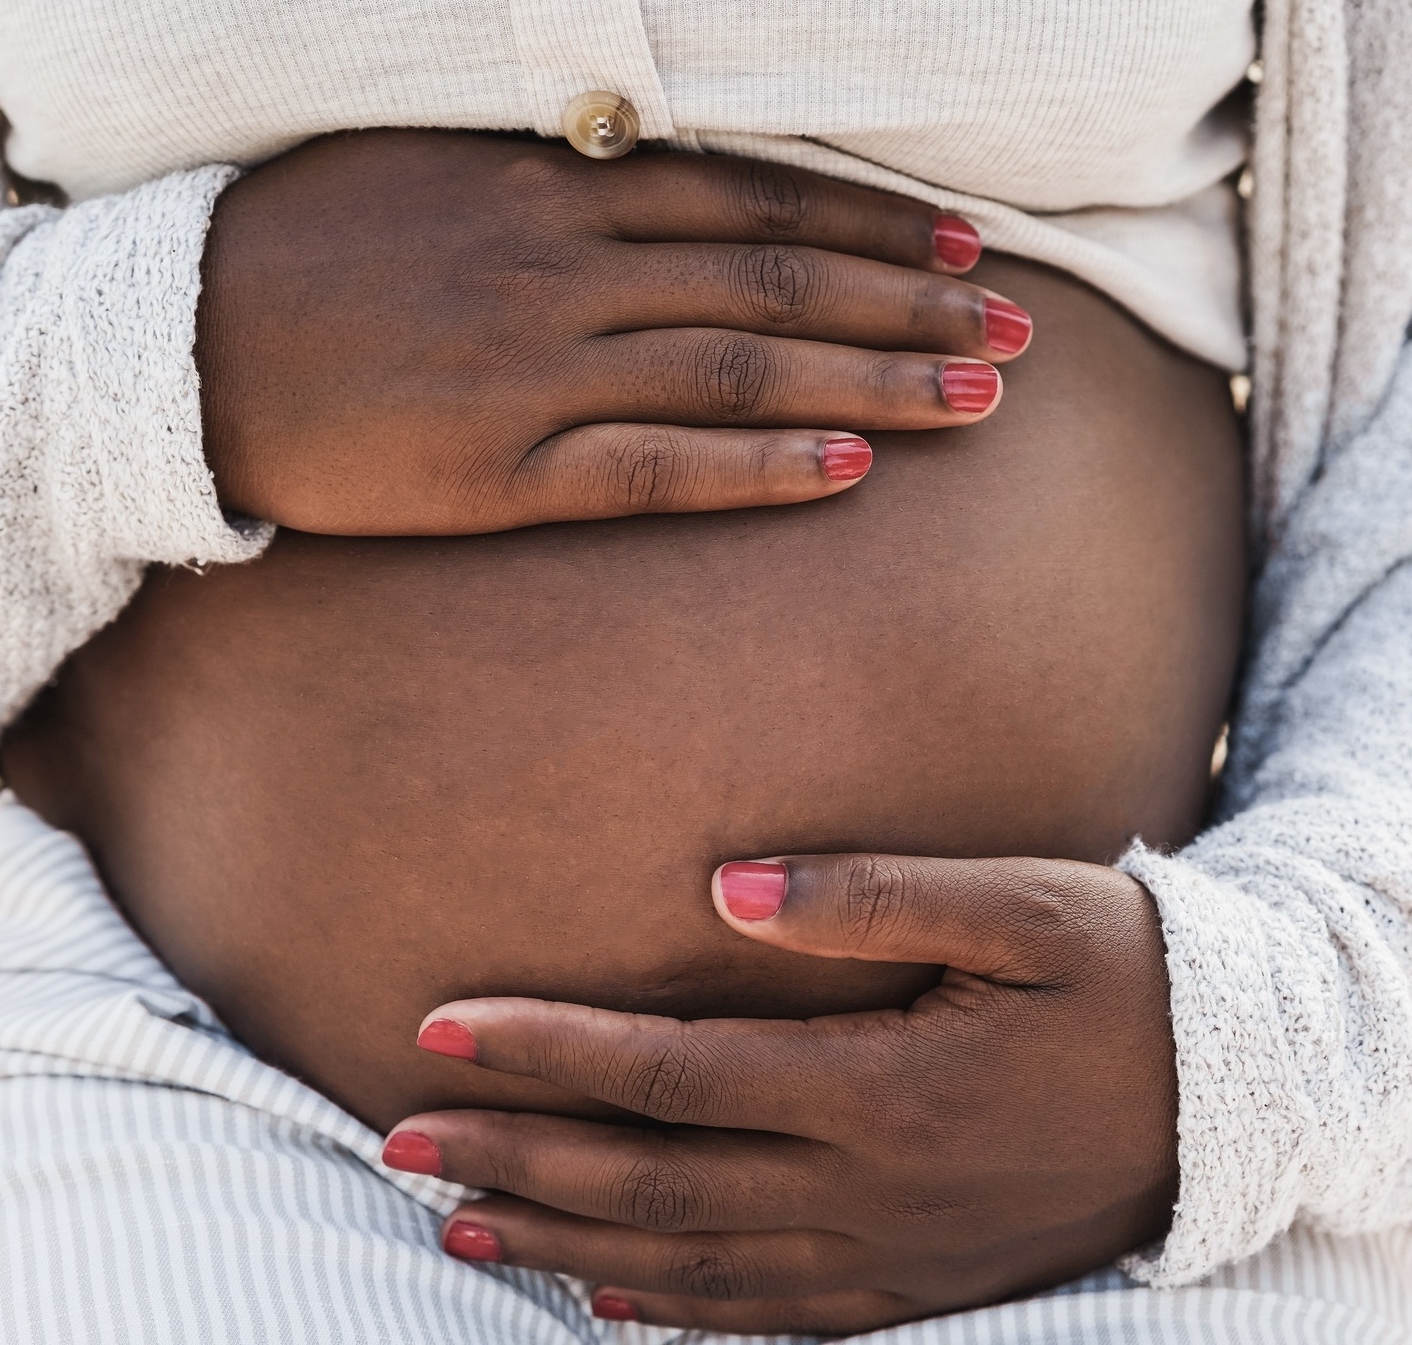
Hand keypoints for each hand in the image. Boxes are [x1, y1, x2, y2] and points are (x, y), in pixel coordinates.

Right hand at [196, 129, 1028, 534]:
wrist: (187, 343)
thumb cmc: (314, 249)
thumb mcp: (441, 172)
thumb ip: (561, 181)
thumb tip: (664, 180)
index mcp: (557, 192)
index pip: (759, 204)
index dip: (875, 225)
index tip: (969, 246)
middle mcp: (569, 271)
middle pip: (779, 284)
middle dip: (913, 303)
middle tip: (1020, 329)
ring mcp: (542, 372)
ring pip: (743, 369)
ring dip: (873, 380)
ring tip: (980, 397)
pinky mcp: (507, 470)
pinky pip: (657, 469)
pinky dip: (757, 466)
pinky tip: (847, 467)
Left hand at [384, 853, 1178, 1333]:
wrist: (1229, 1097)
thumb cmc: (1117, 976)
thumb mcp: (1016, 906)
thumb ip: (868, 897)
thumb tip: (724, 889)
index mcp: (879, 1086)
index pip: (669, 1074)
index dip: (547, 1049)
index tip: (442, 1023)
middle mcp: (863, 1188)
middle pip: (650, 1180)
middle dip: (517, 1153)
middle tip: (398, 1136)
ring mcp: (884, 1253)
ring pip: (685, 1265)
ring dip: (563, 1238)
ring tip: (458, 1213)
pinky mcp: (909, 1284)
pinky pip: (762, 1317)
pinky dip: (665, 1311)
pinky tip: (597, 1297)